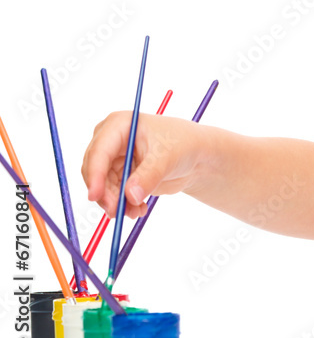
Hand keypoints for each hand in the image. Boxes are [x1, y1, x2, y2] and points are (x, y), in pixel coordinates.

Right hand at [81, 111, 204, 218]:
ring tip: (136, 212)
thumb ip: (148, 176)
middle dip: (105, 193)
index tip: (95, 196)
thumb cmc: (183, 144)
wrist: (196, 155)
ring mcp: (114, 158)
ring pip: (103, 186)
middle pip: (95, 170)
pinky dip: (123, 204)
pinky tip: (139, 209)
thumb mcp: (167, 158)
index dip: (94, 174)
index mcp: (118, 125)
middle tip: (117, 212)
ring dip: (116, 202)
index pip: (99, 151)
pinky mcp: (120, 174)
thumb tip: (130, 196)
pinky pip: (113, 194)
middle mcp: (111, 140)